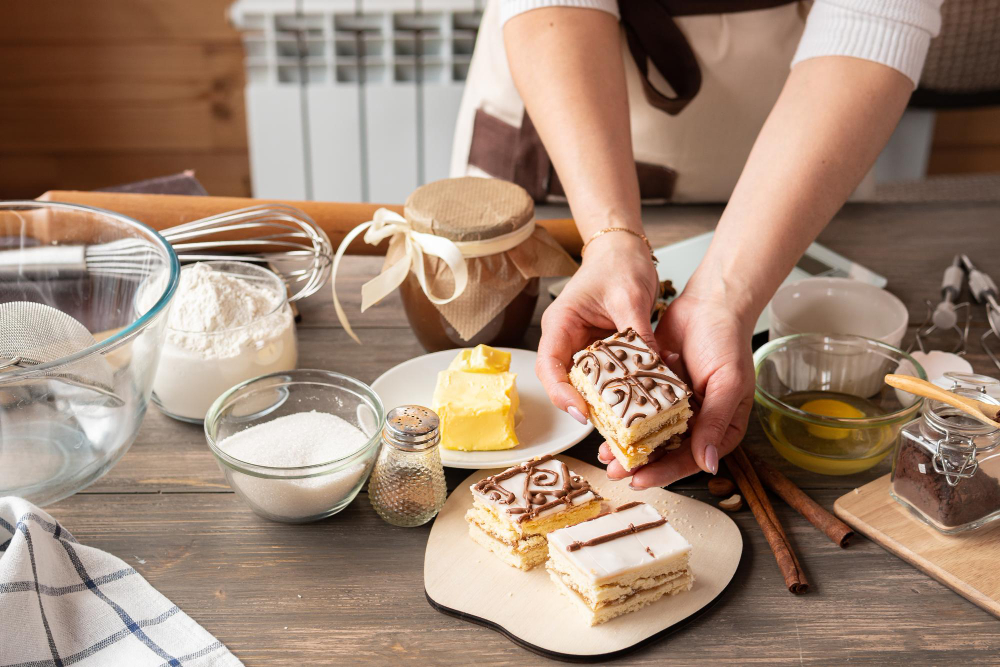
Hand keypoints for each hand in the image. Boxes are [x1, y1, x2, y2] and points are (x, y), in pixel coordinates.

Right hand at [536, 232, 658, 424]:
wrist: (624, 249)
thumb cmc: (619, 263)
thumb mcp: (630, 297)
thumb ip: (637, 333)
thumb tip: (652, 368)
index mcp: (561, 323)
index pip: (550, 366)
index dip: (560, 393)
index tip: (580, 411)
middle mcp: (566, 338)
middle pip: (563, 381)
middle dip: (583, 403)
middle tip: (608, 423)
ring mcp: (582, 345)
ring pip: (585, 382)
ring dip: (603, 399)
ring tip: (625, 416)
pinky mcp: (600, 350)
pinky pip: (605, 375)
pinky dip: (619, 386)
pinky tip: (639, 394)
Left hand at [598, 291, 755, 487]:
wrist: (709, 303)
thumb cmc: (728, 342)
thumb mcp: (728, 384)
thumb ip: (716, 423)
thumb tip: (707, 464)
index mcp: (719, 428)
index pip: (690, 459)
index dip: (664, 472)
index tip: (639, 480)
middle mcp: (696, 421)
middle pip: (665, 451)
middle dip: (638, 462)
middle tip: (612, 470)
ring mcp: (673, 405)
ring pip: (647, 432)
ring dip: (626, 442)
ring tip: (603, 451)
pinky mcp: (654, 388)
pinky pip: (636, 407)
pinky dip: (621, 415)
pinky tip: (603, 421)